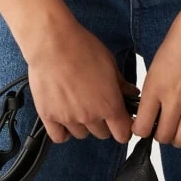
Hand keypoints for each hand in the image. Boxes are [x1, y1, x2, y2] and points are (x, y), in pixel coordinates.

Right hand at [26, 21, 138, 144]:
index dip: (124, 128)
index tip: (121, 121)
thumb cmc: (82, 48)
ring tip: (78, 106)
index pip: (123, 134)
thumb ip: (121, 83)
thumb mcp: (109, 63)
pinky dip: (63, 131)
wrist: (53, 43)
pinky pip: (59, 136)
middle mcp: (90, 116)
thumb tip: (132, 93)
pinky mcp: (49, 116)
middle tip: (98, 106)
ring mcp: (69, 118)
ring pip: (81, 134)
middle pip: (102, 134)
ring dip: (83, 125)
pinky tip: (64, 118)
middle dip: (104, 123)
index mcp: (109, 105)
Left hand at [132, 0, 180, 159]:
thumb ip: (155, 84)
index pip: (142, 127)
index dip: (141, 132)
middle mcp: (174, 97)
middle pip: (163, 136)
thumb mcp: (158, 58)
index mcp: (155, 86)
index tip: (145, 128)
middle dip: (161, 136)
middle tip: (165, 127)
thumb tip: (153, 104)